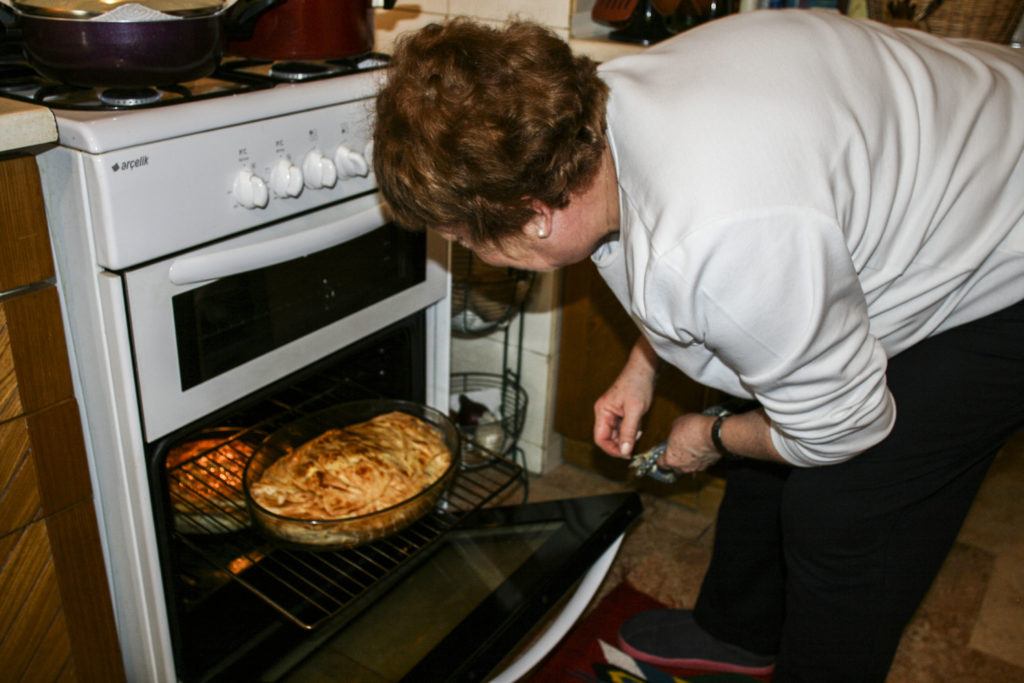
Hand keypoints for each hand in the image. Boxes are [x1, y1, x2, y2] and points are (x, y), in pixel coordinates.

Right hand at [594, 338, 657, 457]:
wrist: (645, 368)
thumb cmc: (638, 385)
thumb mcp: (635, 411)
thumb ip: (628, 432)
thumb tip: (624, 452)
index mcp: (602, 411)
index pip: (600, 438)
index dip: (611, 449)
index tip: (626, 455)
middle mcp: (604, 412)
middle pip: (607, 437)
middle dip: (620, 444)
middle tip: (634, 447)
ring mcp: (612, 412)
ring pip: (616, 433)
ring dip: (626, 437)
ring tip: (638, 432)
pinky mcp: (621, 411)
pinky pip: (622, 427)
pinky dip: (630, 430)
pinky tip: (639, 427)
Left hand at [659, 413, 720, 473]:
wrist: (715, 433)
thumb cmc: (693, 429)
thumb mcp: (676, 424)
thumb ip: (672, 433)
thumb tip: (674, 431)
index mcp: (671, 459)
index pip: (661, 464)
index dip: (661, 457)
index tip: (662, 452)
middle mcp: (683, 467)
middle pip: (675, 466)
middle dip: (676, 457)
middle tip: (677, 447)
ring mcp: (697, 467)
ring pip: (689, 465)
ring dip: (689, 457)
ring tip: (691, 445)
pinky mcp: (709, 465)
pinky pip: (701, 461)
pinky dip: (700, 456)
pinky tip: (701, 446)